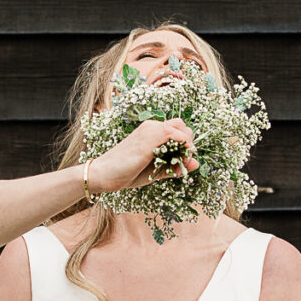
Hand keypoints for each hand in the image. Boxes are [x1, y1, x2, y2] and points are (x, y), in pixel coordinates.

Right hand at [85, 118, 199, 193]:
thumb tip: (196, 163)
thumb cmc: (127, 173)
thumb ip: (175, 166)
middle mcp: (152, 126)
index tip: (182, 160)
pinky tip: (180, 158)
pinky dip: (183, 145)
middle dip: (188, 142)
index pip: (178, 129)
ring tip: (181, 162)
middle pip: (183, 125)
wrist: (104, 174)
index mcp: (151, 131)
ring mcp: (151, 130)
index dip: (185, 143)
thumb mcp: (156, 171)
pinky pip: (176, 134)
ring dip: (187, 144)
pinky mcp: (150, 137)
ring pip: (182, 128)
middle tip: (183, 160)